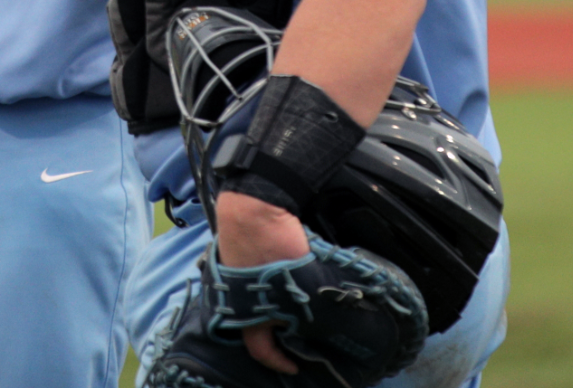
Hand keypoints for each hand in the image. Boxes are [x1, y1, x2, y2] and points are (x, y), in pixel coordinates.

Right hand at [213, 189, 311, 374]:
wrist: (255, 206)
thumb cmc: (276, 253)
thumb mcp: (304, 290)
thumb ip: (316, 313)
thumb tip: (337, 326)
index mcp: (247, 316)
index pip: (260, 349)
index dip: (278, 361)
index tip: (294, 366)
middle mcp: (237, 300)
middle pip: (257, 324)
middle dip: (279, 330)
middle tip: (300, 331)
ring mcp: (235, 274)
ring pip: (259, 300)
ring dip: (278, 304)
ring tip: (299, 302)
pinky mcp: (239, 253)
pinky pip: (259, 278)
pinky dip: (274, 282)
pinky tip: (290, 275)